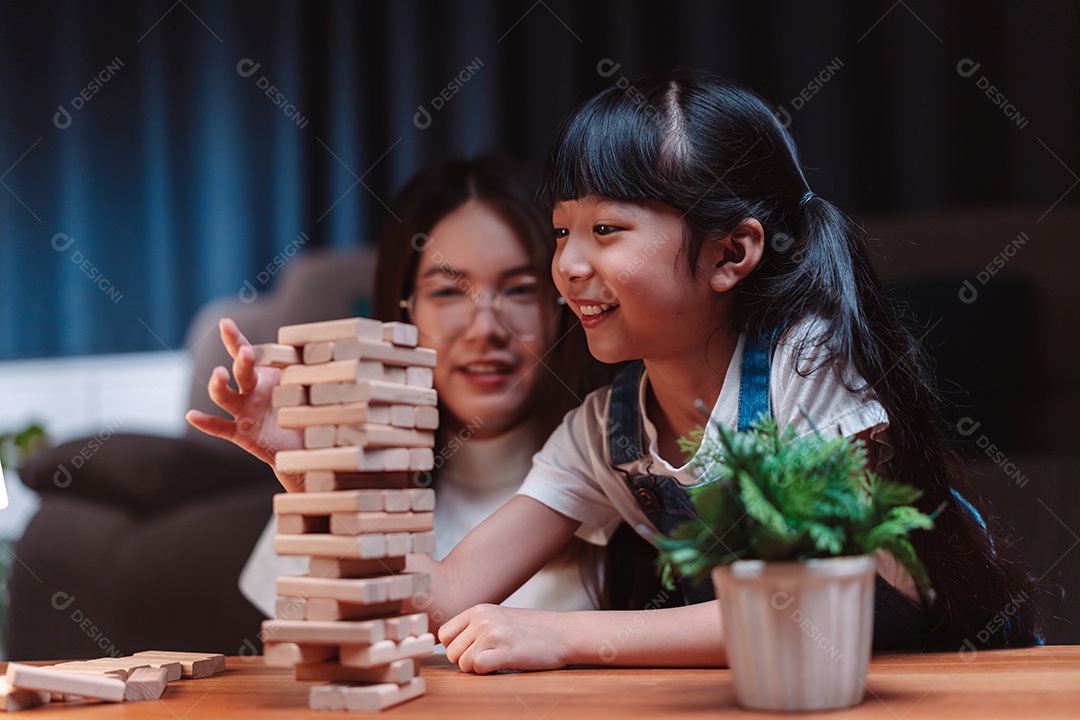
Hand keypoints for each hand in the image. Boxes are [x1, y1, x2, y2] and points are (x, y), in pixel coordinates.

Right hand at [185, 318, 302, 488]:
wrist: (307, 446)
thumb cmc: (308, 410)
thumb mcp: (313, 387)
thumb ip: (315, 368)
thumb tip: (337, 343)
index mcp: (265, 376)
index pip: (247, 353)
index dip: (234, 338)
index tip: (225, 322)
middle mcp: (250, 391)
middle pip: (240, 372)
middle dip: (241, 360)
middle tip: (245, 350)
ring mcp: (244, 412)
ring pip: (225, 397)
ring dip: (219, 385)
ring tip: (219, 374)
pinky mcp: (242, 433)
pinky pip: (221, 428)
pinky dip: (206, 422)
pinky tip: (191, 415)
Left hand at [439, 604, 568, 673]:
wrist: (564, 633)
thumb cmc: (533, 630)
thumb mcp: (499, 617)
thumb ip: (475, 627)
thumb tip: (450, 647)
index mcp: (479, 610)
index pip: (444, 634)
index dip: (456, 648)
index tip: (472, 651)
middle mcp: (482, 619)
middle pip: (451, 652)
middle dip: (466, 661)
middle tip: (488, 658)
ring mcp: (492, 633)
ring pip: (462, 662)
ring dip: (477, 668)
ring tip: (498, 660)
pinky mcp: (504, 650)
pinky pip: (477, 667)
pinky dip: (486, 672)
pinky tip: (502, 665)